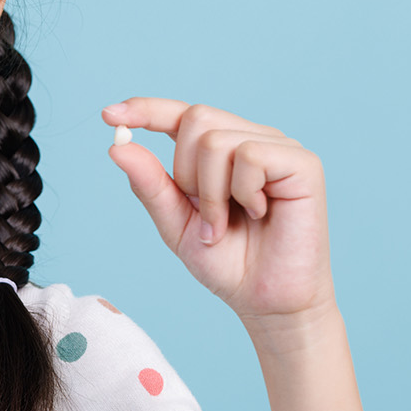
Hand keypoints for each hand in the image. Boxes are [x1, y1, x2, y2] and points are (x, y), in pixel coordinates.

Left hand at [100, 98, 334, 322]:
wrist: (266, 301)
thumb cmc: (226, 261)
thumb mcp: (175, 222)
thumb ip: (150, 184)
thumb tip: (118, 147)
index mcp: (219, 150)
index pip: (180, 114)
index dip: (146, 109)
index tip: (108, 115)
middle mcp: (250, 139)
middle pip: (196, 118)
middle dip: (186, 173)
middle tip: (205, 216)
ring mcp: (279, 148)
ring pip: (217, 140)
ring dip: (211, 192)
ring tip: (227, 223)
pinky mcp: (303, 164)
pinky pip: (251, 155)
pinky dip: (241, 191)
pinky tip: (258, 213)